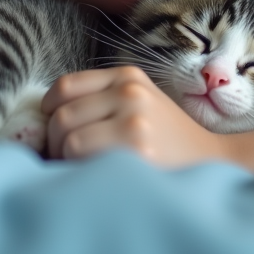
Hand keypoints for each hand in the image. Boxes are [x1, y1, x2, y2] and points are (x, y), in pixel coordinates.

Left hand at [41, 66, 229, 166]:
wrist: (210, 160)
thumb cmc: (165, 137)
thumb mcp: (139, 102)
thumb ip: (100, 100)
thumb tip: (44, 119)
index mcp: (127, 76)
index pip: (65, 86)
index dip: (49, 110)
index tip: (53, 130)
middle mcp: (130, 92)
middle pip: (62, 114)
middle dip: (55, 142)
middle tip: (66, 160)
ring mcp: (134, 120)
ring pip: (68, 138)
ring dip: (65, 159)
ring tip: (82, 169)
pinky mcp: (135, 150)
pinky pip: (82, 158)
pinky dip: (79, 170)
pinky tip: (95, 177)